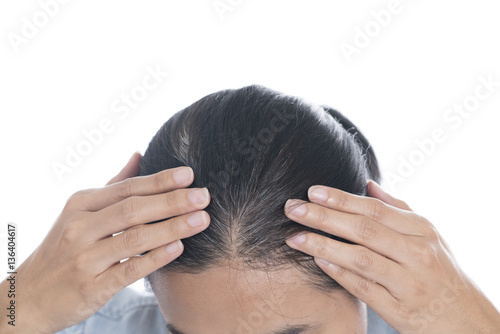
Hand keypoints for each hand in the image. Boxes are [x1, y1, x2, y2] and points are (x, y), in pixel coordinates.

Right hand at [1, 152, 210, 333]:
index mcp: (81, 204)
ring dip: (172, 227)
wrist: (30, 296)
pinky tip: (179, 248)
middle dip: (172, 201)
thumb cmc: (64, 247)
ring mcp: (85, 258)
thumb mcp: (80, 211)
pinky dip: (155, 258)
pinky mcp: (92, 286)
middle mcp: (80, 228)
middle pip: (133, 209)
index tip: (189, 175)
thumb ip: (113, 184)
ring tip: (201, 219)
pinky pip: (129, 270)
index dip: (160, 181)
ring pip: (135, 238)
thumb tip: (139, 154)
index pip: (127, 188)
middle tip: (204, 196)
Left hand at [284, 180, 499, 333]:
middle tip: (292, 208)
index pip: (374, 209)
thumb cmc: (440, 271)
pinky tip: (316, 261)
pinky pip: (363, 288)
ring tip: (294, 236)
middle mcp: (417, 253)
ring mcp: (409, 282)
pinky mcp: (400, 309)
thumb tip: (367, 184)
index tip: (312, 191)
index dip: (341, 199)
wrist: (466, 319)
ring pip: (359, 258)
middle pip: (363, 229)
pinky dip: (338, 273)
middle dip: (324, 217)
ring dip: (323, 245)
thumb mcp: (428, 235)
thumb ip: (397, 209)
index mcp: (422, 230)